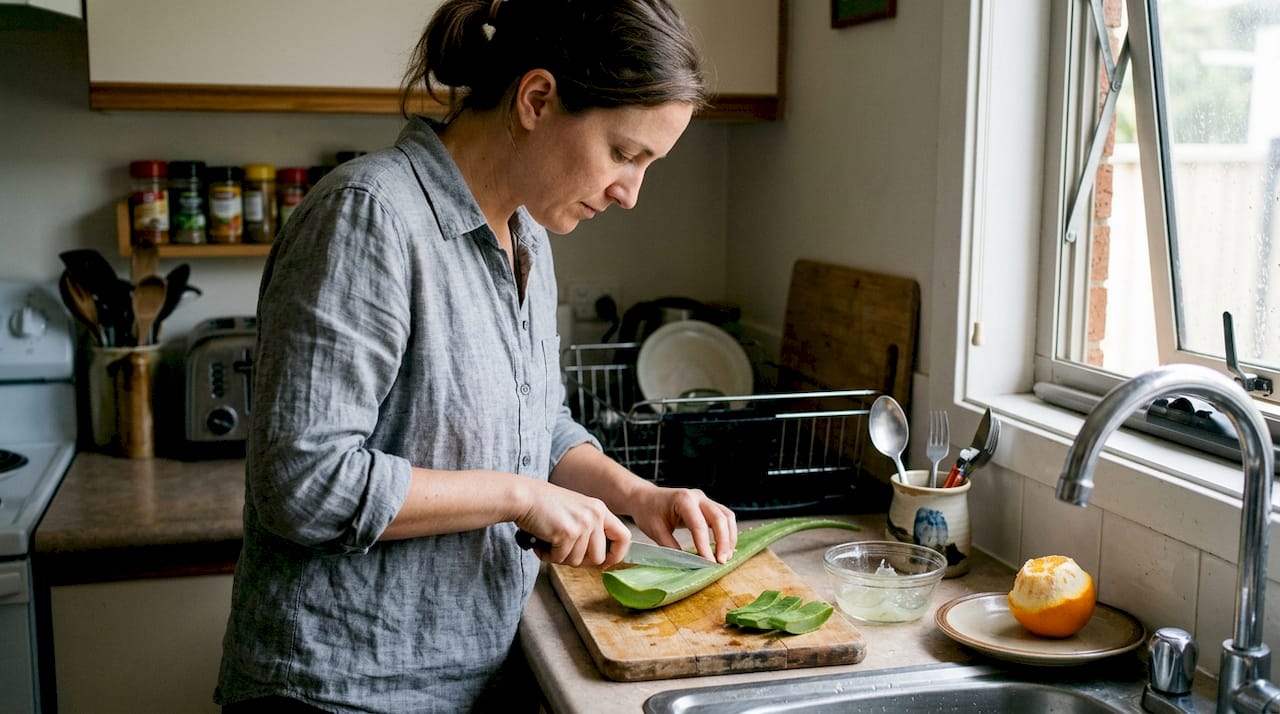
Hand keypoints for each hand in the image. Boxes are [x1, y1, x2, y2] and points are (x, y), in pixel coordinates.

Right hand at [514, 483, 631, 567]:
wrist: (524, 496)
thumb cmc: (544, 504)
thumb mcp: (576, 510)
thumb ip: (589, 528)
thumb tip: (596, 558)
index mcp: (600, 509)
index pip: (623, 536)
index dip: (616, 555)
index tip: (606, 562)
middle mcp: (595, 516)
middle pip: (598, 557)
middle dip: (579, 561)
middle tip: (564, 552)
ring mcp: (583, 524)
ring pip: (577, 561)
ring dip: (560, 557)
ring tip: (549, 543)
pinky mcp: (567, 533)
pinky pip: (560, 559)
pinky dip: (548, 556)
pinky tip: (541, 543)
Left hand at [627, 486, 737, 563]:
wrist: (645, 498)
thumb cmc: (648, 512)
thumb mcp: (656, 532)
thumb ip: (672, 548)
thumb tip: (688, 564)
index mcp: (682, 499)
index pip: (699, 525)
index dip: (705, 546)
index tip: (709, 563)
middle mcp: (697, 496)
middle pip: (719, 518)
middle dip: (723, 542)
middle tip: (721, 562)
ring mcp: (704, 499)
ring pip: (726, 516)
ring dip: (729, 538)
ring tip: (725, 557)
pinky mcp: (708, 505)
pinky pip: (724, 517)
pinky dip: (727, 533)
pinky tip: (724, 548)